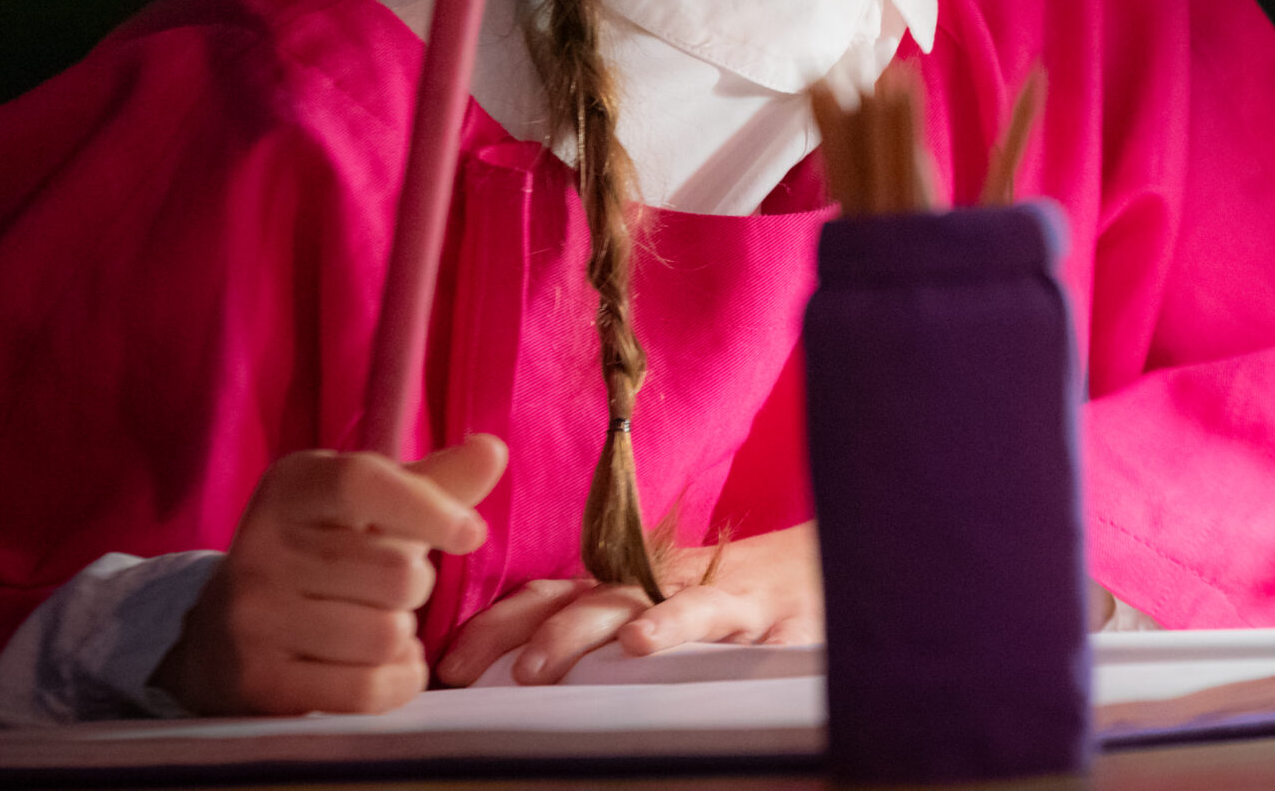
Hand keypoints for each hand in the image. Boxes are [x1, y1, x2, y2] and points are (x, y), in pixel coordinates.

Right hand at [153, 434, 507, 714]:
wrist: (221, 634)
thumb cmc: (322, 555)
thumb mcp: (366, 508)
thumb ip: (434, 484)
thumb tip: (494, 451)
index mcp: (292, 488)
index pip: (362, 483)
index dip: (428, 507)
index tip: (470, 533)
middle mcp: (262, 548)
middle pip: (396, 572)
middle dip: (415, 585)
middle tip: (390, 587)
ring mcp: (255, 619)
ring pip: (387, 635)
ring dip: (404, 637)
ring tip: (378, 624)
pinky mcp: (262, 683)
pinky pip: (367, 689)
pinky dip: (396, 681)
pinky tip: (383, 665)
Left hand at [436, 521, 823, 686]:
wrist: (833, 576)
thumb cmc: (736, 620)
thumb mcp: (663, 634)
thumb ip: (605, 660)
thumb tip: (522, 699)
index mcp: (622, 596)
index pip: (542, 598)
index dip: (489, 628)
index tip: (441, 671)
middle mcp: (651, 588)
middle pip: (566, 595)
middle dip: (507, 629)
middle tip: (462, 673)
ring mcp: (700, 592)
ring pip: (623, 599)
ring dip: (574, 630)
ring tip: (537, 669)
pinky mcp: (754, 609)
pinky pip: (707, 612)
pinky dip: (671, 624)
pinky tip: (643, 646)